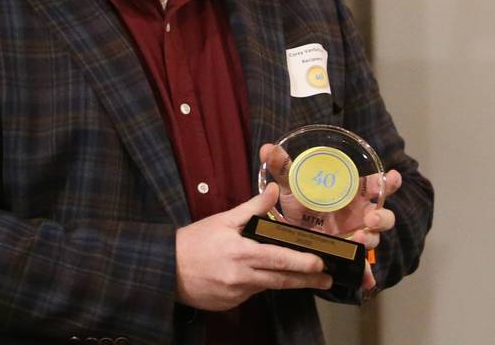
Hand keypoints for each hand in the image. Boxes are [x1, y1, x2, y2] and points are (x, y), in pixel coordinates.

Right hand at [175, 183, 333, 310]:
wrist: (166, 269)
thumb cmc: (195, 241)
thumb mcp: (223, 219)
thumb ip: (252, 208)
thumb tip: (274, 189)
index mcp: (242, 253)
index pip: (279, 259)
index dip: (302, 263)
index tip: (321, 263)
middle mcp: (242, 278)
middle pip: (281, 280)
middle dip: (307, 280)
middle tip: (327, 279)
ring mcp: (236, 294)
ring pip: (267, 288)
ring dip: (286, 282)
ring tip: (306, 278)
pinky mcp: (229, 304)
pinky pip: (250, 294)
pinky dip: (258, 285)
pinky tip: (259, 277)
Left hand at [260, 143, 402, 290]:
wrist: (291, 230)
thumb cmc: (299, 203)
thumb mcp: (290, 186)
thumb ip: (282, 167)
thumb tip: (268, 148)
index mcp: (352, 194)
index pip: (375, 186)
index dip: (387, 182)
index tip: (391, 178)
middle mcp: (359, 214)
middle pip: (383, 216)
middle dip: (382, 217)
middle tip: (369, 218)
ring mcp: (356, 236)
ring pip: (374, 240)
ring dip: (370, 241)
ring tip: (358, 240)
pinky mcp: (348, 254)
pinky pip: (361, 267)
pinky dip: (365, 274)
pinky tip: (366, 280)